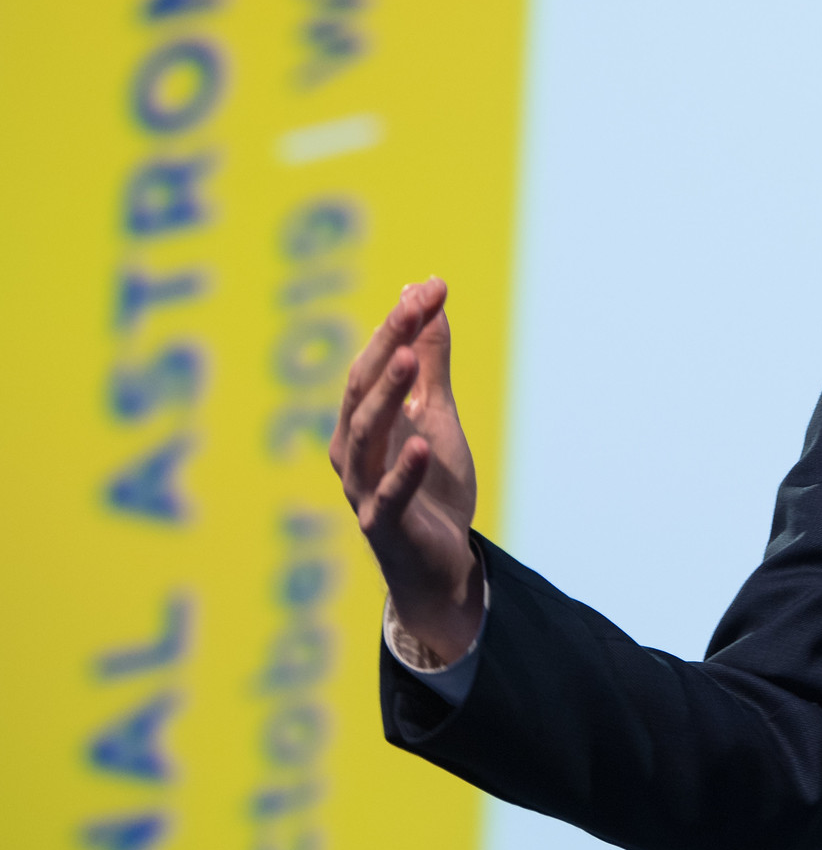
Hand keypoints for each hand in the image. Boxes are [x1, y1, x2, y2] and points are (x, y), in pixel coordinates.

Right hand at [330, 277, 482, 662]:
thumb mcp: (437, 415)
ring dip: (387, 395)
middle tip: (414, 306)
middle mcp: (352, 452)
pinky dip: (404, 469)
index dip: (397, 324)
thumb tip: (426, 298)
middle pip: (361, 391)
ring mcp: (364, 490)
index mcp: (361, 423)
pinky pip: (390, 495)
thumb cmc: (431, 486)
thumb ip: (431, 363)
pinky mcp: (384, 526)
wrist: (441, 563)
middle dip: (389, 345)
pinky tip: (422, 442)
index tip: (429, 286)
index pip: (373, 364)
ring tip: (411, 359)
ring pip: (367, 437)